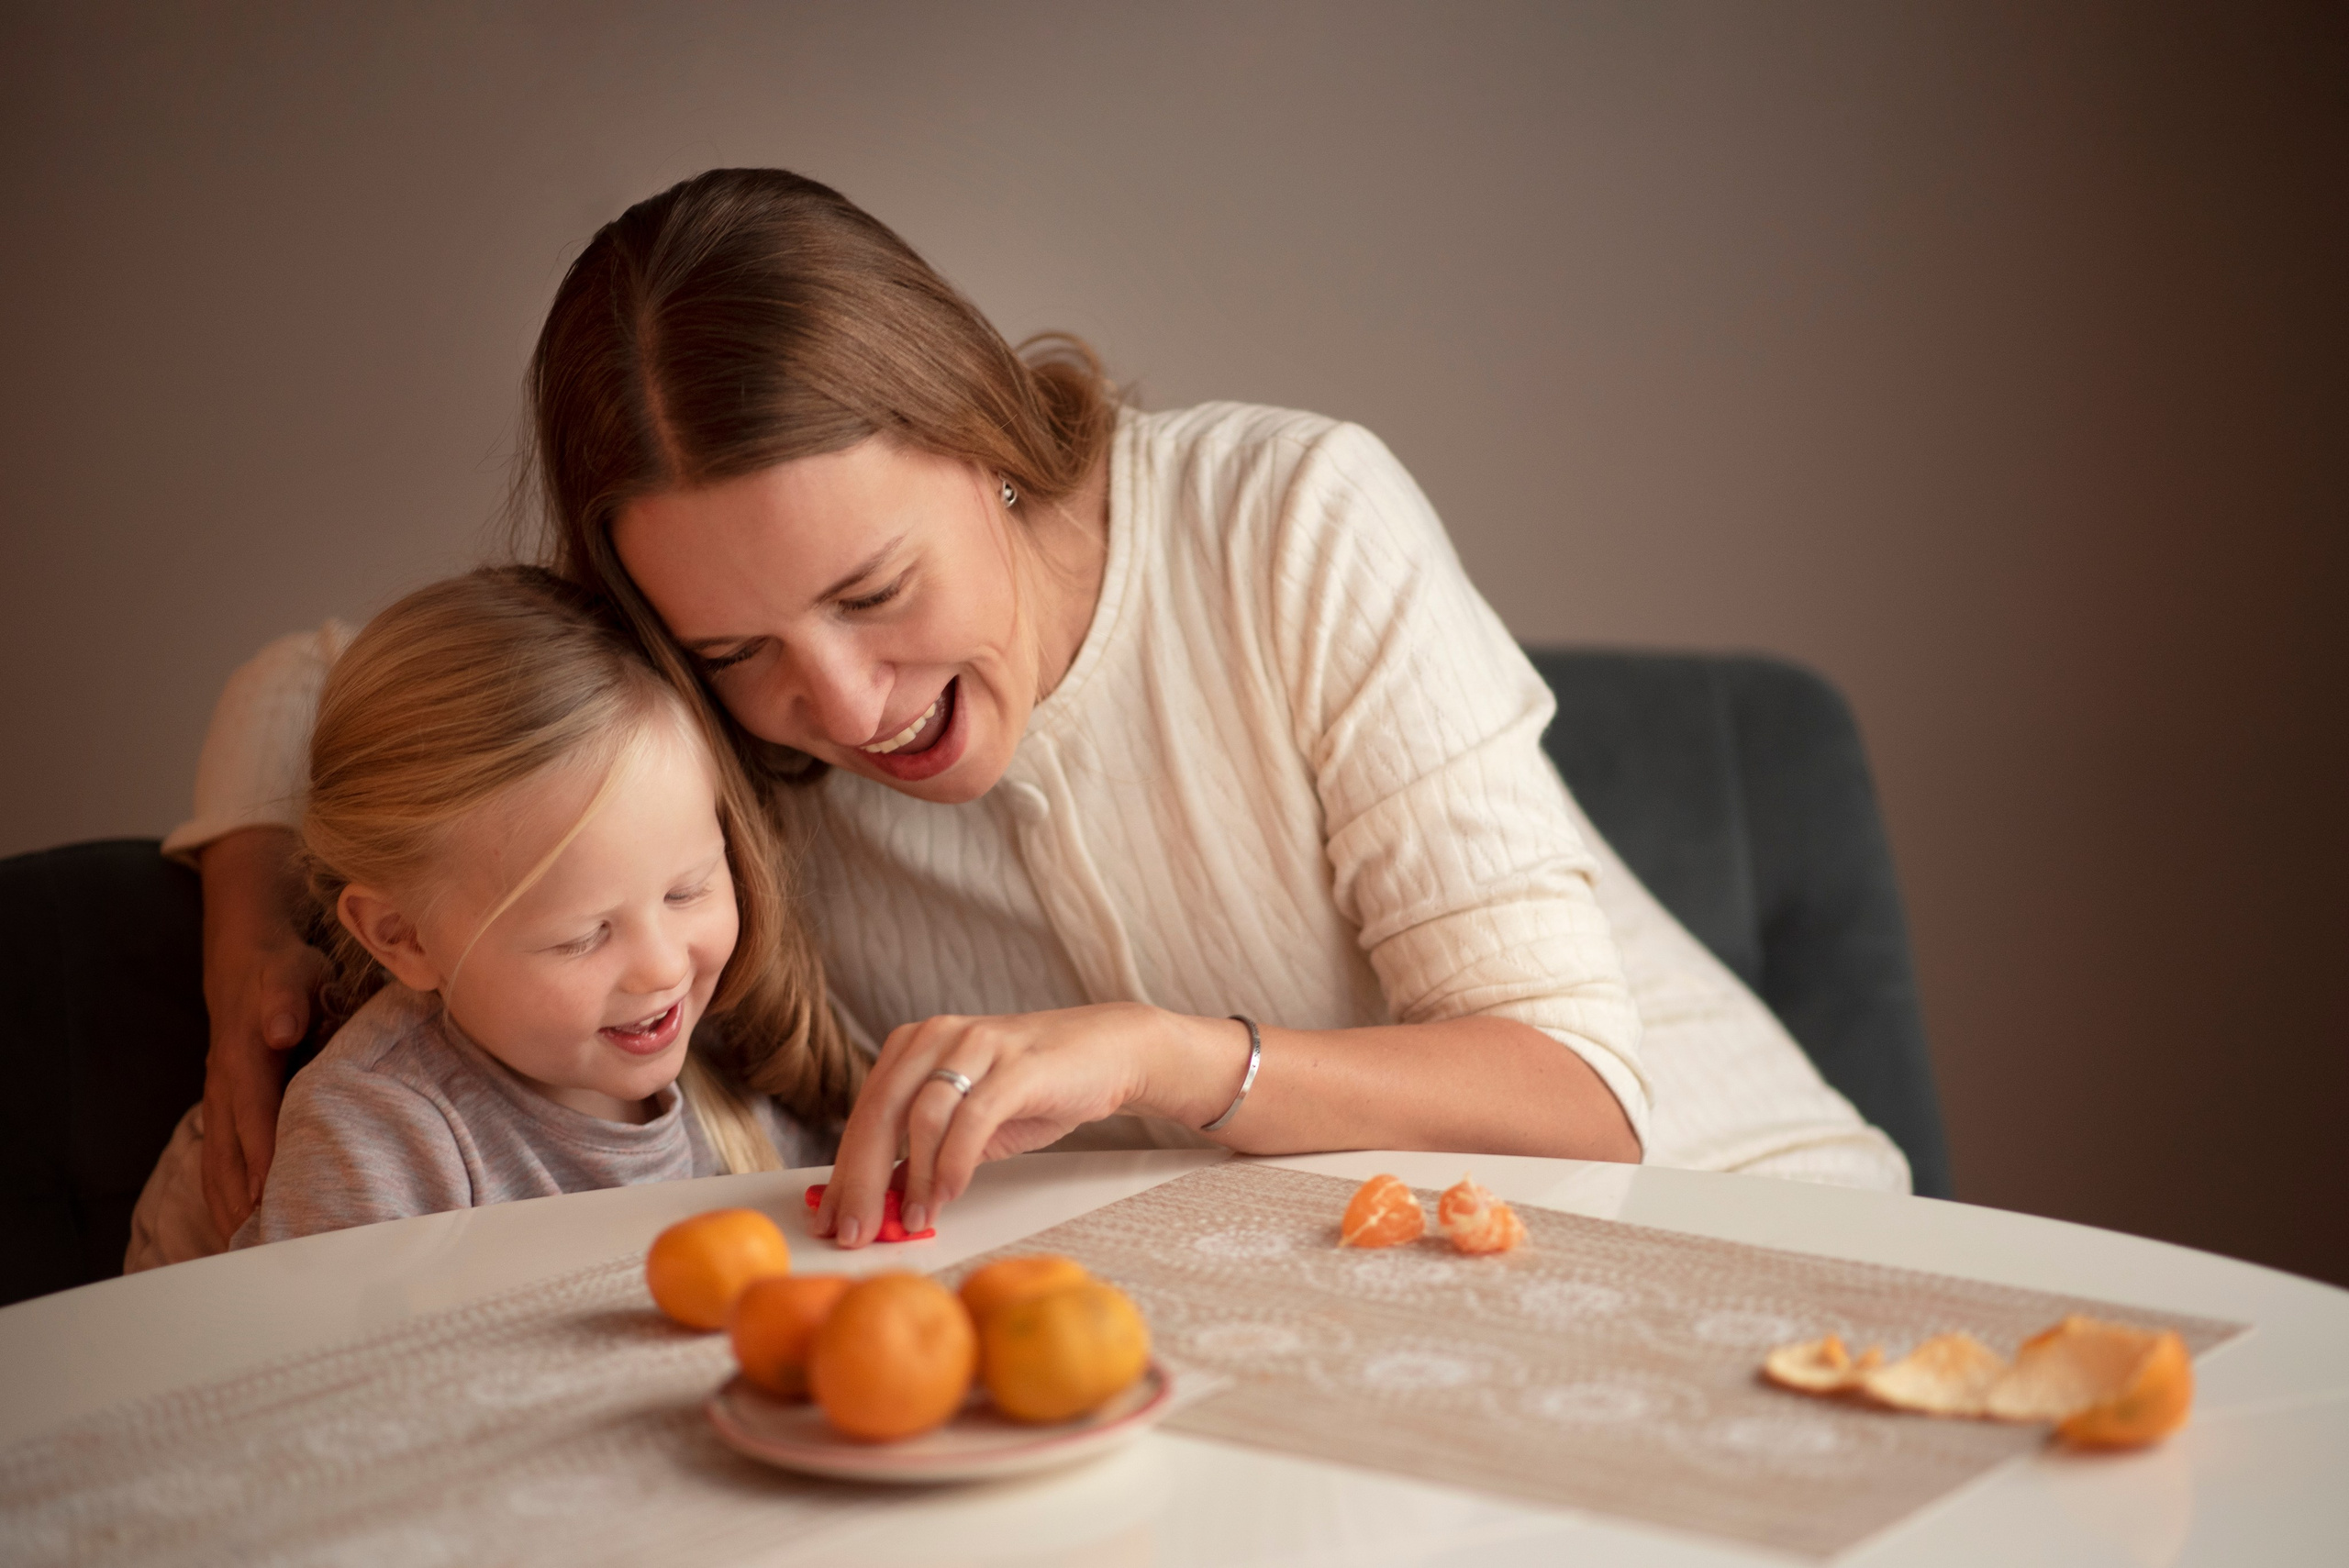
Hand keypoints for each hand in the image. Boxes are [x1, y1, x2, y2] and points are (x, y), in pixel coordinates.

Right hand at [197, 828, 330, 1236]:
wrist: (247, 961)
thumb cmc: (285, 971)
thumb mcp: (293, 972)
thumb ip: (289, 1001)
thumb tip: (280, 1030)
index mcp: (247, 1057)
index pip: (255, 1114)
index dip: (261, 1154)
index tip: (267, 1195)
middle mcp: (226, 1085)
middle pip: (230, 1149)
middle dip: (243, 1197)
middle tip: (261, 1244)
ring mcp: (220, 1099)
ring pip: (218, 1160)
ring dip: (228, 1204)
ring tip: (245, 1252)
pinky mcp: (222, 1109)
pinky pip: (217, 1158)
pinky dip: (222, 1194)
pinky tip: (235, 1228)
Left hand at [812, 1004, 1242, 1247]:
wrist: (1106, 1052)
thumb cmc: (1034, 1089)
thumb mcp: (968, 1124)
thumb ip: (926, 1153)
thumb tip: (881, 1203)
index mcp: (913, 1045)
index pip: (864, 1113)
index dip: (843, 1171)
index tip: (831, 1220)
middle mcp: (936, 1036)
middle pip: (879, 1114)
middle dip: (860, 1181)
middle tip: (853, 1232)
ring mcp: (975, 1045)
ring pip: (920, 1116)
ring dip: (915, 1179)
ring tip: (916, 1219)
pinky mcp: (1015, 1064)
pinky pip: (970, 1118)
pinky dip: (953, 1164)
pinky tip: (949, 1195)